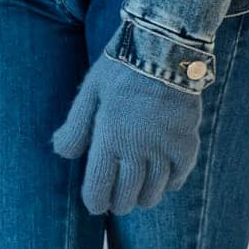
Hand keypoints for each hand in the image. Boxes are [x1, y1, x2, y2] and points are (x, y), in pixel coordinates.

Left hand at [51, 43, 202, 215]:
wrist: (164, 47)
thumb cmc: (121, 66)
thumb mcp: (90, 90)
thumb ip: (75, 125)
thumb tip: (61, 152)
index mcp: (110, 137)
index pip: (99, 190)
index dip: (95, 201)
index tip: (95, 200)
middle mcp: (138, 149)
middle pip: (127, 198)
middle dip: (117, 201)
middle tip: (115, 195)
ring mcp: (165, 149)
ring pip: (153, 194)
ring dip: (142, 195)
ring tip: (137, 187)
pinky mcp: (187, 145)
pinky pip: (177, 180)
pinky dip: (168, 183)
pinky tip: (161, 173)